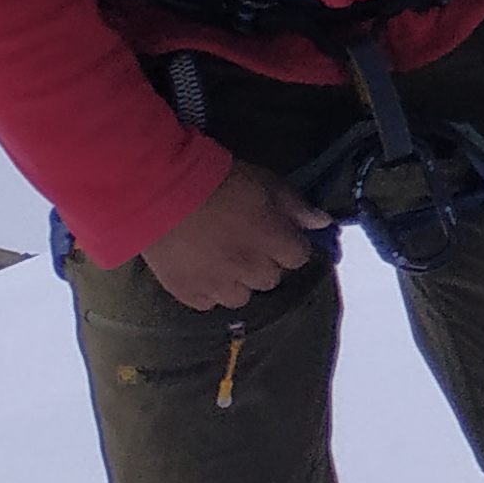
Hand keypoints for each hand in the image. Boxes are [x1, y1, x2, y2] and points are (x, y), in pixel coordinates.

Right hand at [139, 160, 329, 310]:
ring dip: (238, 281)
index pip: (299, 256)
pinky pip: (208, 303)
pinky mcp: (187, 293)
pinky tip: (201, 270)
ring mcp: (218, 284)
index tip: (276, 233)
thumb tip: (323, 223)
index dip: (288, 244)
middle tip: (247, 243)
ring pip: (241, 296)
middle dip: (264, 262)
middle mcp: (250, 268)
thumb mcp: (265, 181)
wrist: (160, 191)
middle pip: (271, 278)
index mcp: (273, 240)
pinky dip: (208, 290)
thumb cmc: (217, 179)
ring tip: (223, 260)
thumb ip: (296, 205)